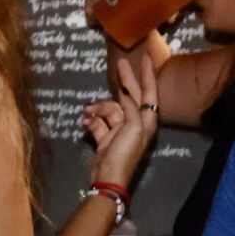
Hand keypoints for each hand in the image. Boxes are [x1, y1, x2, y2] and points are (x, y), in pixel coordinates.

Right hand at [84, 51, 160, 187]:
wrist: (109, 178)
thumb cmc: (125, 153)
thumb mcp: (133, 128)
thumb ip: (130, 107)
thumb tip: (123, 92)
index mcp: (147, 119)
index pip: (149, 92)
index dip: (147, 75)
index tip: (147, 57)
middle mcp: (136, 121)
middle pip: (129, 96)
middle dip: (123, 82)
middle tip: (119, 63)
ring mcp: (120, 129)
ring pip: (109, 109)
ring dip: (97, 108)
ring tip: (87, 111)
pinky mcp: (106, 137)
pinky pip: (98, 122)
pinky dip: (91, 120)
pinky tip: (85, 121)